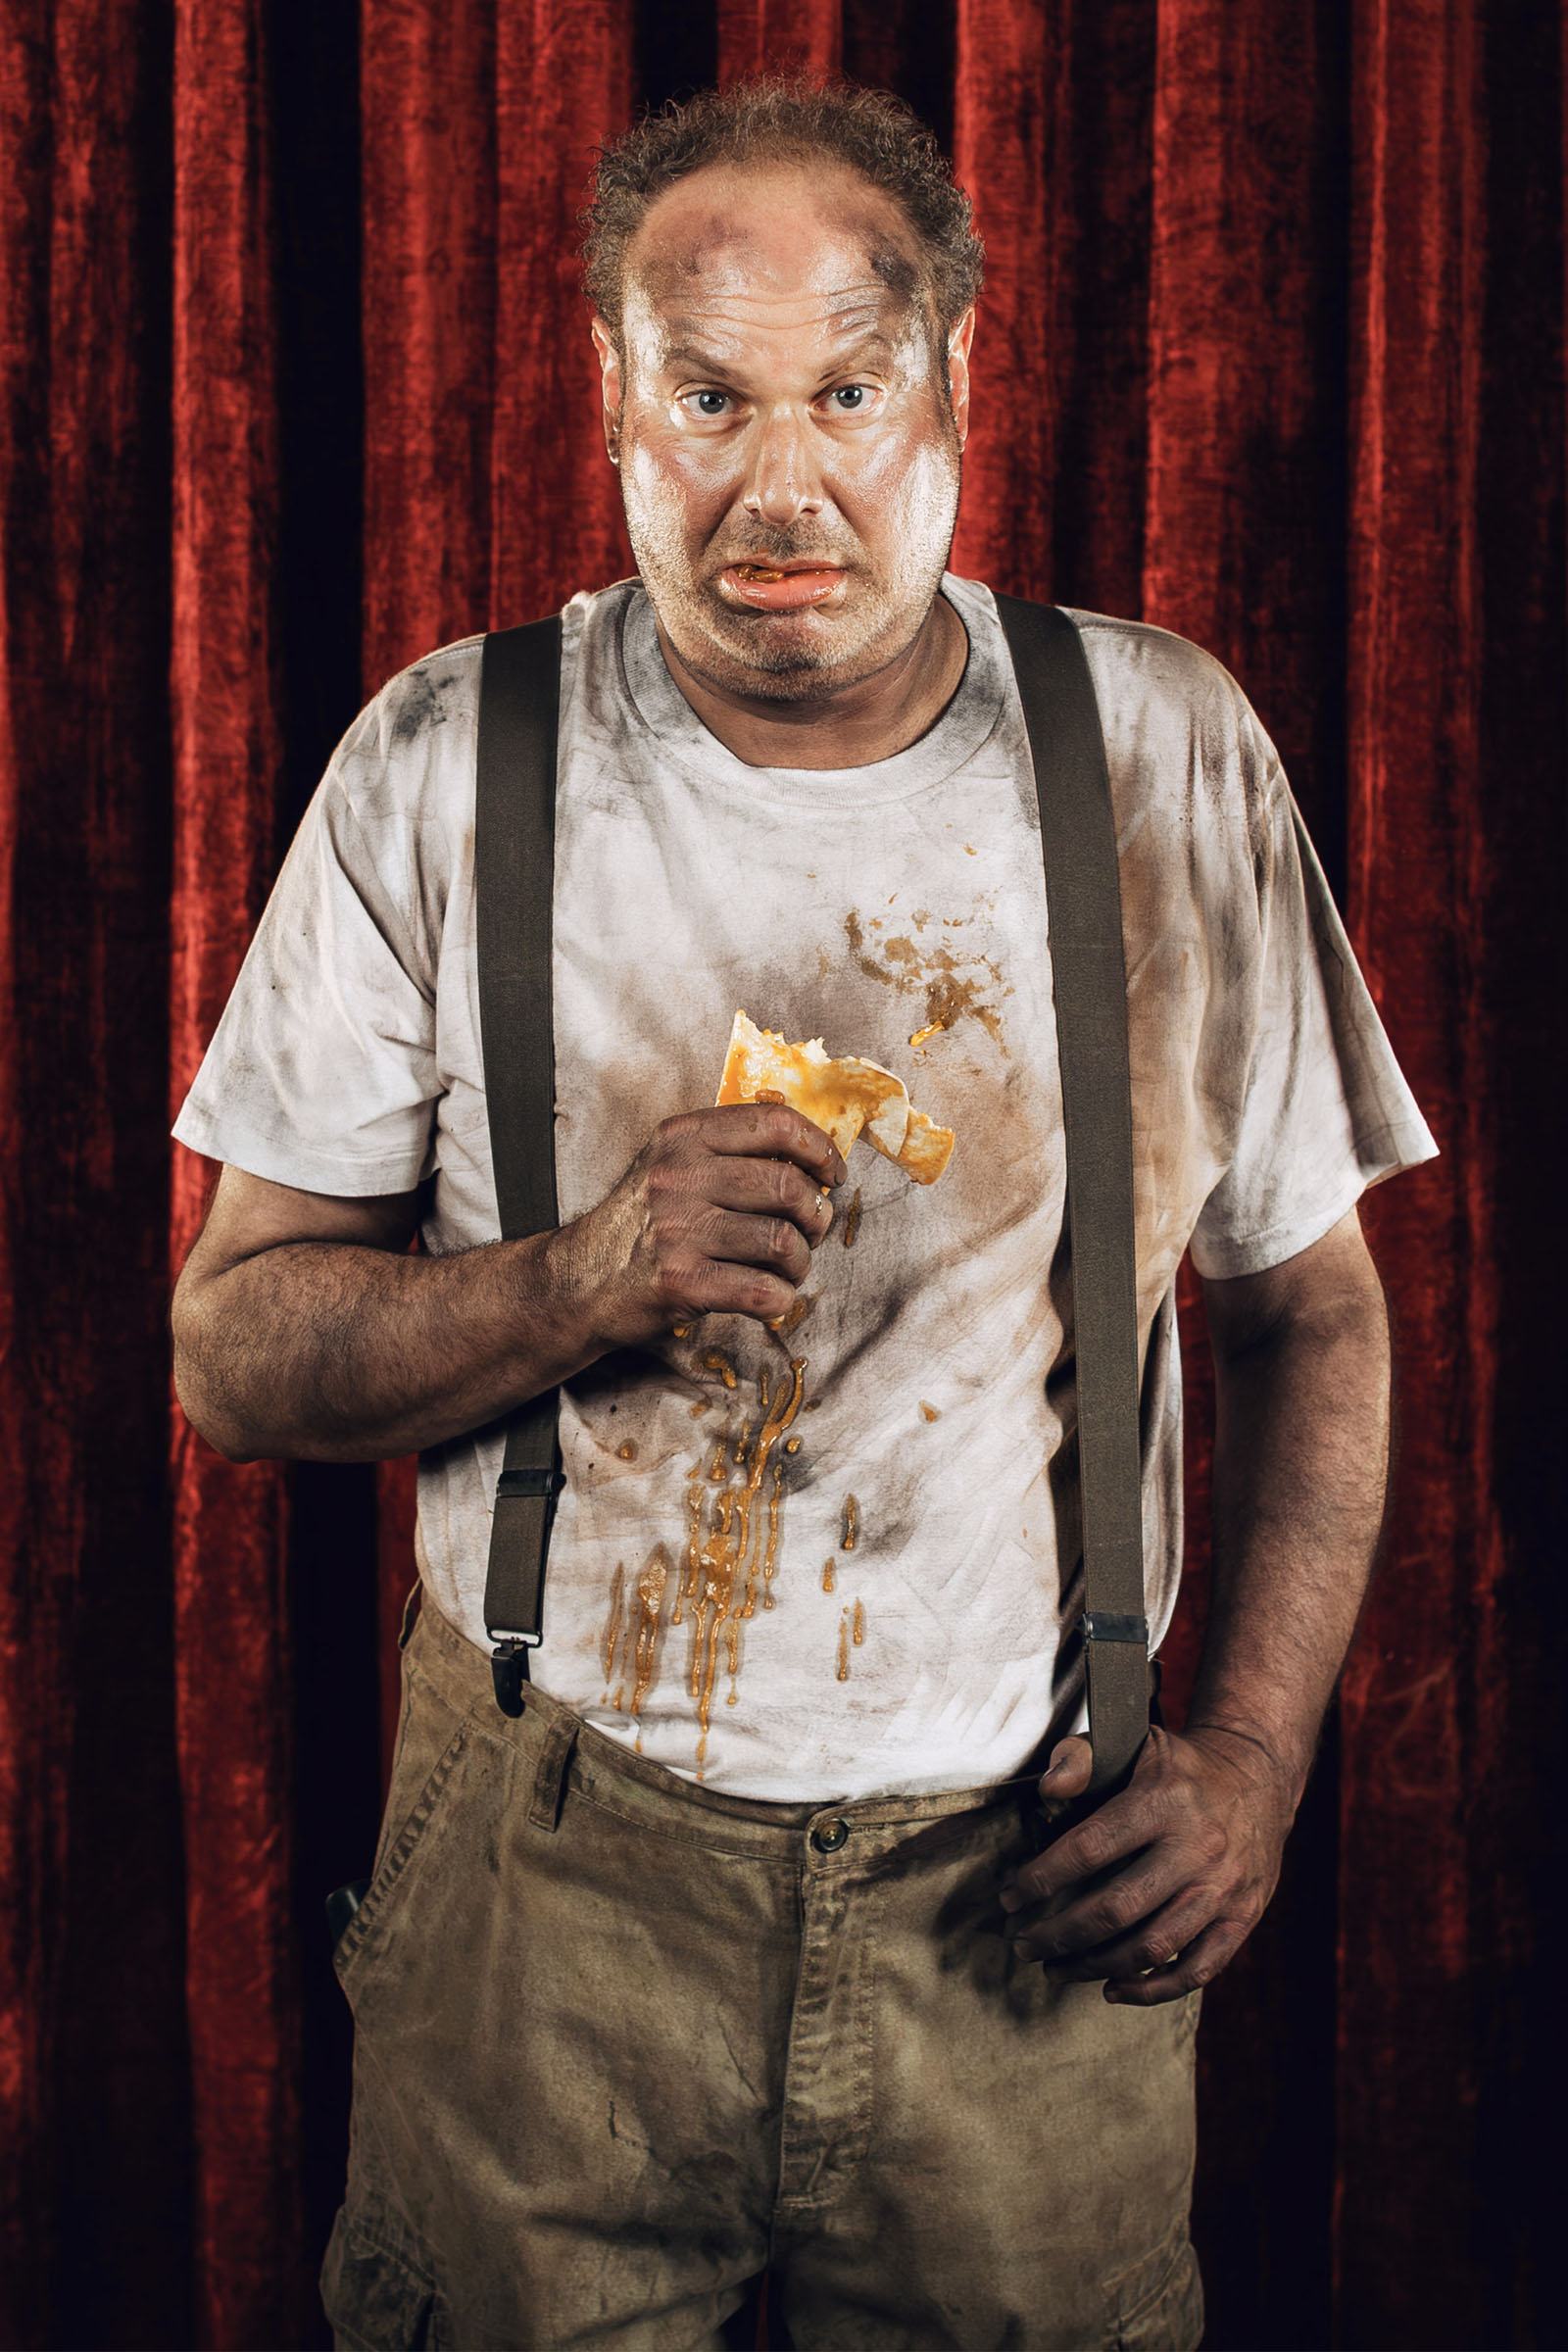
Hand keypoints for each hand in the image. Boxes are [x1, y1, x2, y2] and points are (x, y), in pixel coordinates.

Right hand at [555, 1102, 846, 1350]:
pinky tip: (769, 1298)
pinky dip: (779, 1300)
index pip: (774, 1122)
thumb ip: (728, 1149)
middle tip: (810, 1231)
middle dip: (815, 1214)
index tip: (832, 1174)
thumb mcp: (670, 1163)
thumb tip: (810, 1153)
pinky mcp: (681, 1282)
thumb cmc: (641, 1224)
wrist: (580, 1281)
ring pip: (782, 1241)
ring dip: (800, 1263)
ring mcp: (679, 1230)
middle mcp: (680, 1176)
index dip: (819, 1148)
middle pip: (787, 1185)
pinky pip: (761, 1290)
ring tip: (788, 1270)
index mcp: (684, 1137)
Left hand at [997, 1723, 1296, 2005]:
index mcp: (1163, 1802)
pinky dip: (1153, 1990)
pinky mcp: (1243, 1917)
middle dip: (1059, 1934)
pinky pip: (1198, 1970)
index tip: (1009, 1898)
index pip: (1089, 1849)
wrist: (1261, 1777)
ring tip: (1056, 1969)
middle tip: (1023, 1946)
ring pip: (1152, 1947)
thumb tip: (1047, 1789)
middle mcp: (1197, 1848)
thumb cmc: (1180, 1766)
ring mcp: (1223, 1888)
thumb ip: (1082, 1758)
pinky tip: (1114, 1989)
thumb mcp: (1135, 1744)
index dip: (1041, 1878)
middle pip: (1116, 1909)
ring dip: (1095, 1967)